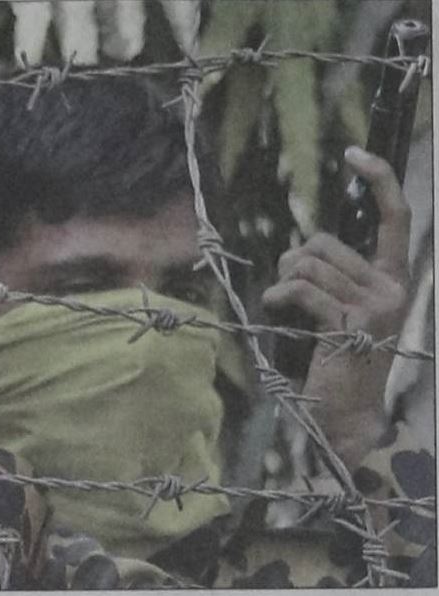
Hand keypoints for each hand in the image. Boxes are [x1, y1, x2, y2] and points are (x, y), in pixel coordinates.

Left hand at [262, 146, 409, 467]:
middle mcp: (392, 287)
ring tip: (283, 304)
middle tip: (286, 286)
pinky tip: (274, 309)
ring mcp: (375, 305)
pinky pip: (302, 288)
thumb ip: (333, 276)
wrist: (346, 415)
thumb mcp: (341, 311)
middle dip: (294, 259)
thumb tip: (301, 248)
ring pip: (309, 264)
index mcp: (394, 279)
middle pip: (325, 242)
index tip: (356, 153)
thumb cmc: (336, 360)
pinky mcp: (350, 323)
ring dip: (283, 280)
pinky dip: (279, 296)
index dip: (379, 179)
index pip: (396, 217)